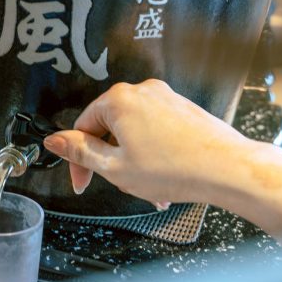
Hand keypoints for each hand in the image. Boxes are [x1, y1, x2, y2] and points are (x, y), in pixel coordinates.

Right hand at [43, 79, 281, 236]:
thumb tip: (55, 140)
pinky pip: (157, 130)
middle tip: (117, 187)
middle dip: (111, 161)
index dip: (79, 159)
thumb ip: (81, 151)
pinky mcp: (184, 108)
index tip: (82, 181)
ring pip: (135, 132)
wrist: (227, 168)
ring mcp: (166, 97)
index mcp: (119, 99)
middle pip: (110, 127)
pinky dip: (154, 154)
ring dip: (134, 161)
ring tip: (147, 190)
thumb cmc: (175, 168)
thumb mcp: (115, 167)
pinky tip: (164, 180)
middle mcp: (143, 91)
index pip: (83, 126)